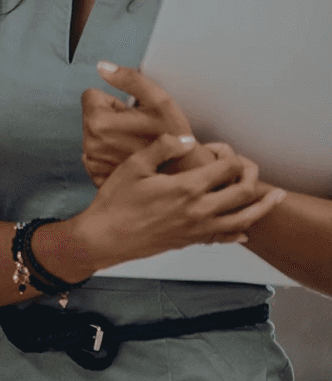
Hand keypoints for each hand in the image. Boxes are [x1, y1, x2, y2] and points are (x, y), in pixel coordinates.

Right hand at [71, 133, 287, 269]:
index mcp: (187, 188)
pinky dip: (240, 232)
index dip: (230, 155)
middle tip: (252, 167)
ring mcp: (199, 228)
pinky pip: (225, 237)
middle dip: (252, 176)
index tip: (220, 149)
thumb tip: (188, 139)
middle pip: (242, 192)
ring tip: (275, 197)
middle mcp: (199, 210)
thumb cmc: (116, 201)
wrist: (106, 238)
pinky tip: (245, 230)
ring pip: (244, 219)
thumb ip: (163, 148)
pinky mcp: (192, 240)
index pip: (226, 168)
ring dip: (263, 207)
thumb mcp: (134, 166)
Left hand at [81, 61, 209, 184]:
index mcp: (98, 123)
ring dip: (111, 135)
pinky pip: (97, 153)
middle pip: (92, 115)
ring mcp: (93, 161)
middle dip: (111, 118)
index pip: (92, 96)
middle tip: (136, 129)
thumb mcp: (158, 100)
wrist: (184, 172)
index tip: (131, 113)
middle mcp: (90, 143)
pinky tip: (130, 156)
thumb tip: (102, 67)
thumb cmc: (174, 136)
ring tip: (136, 143)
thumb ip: (129, 79)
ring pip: (94, 134)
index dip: (114, 101)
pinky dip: (110, 153)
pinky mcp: (97, 174)